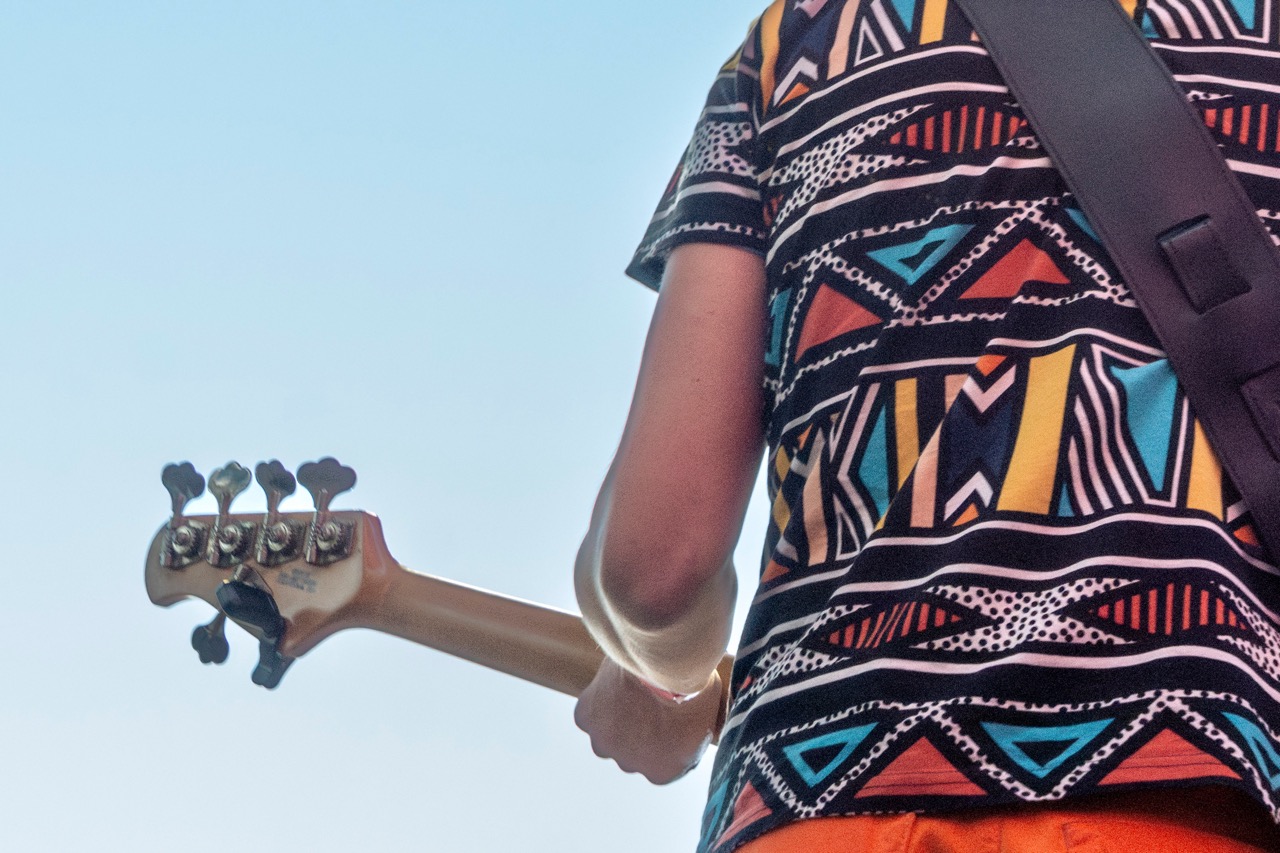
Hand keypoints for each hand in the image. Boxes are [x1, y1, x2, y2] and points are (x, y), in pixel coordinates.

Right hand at [574, 657, 722, 783]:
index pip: (663, 762)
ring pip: (608, 735)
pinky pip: (590, 713)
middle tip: (651, 701)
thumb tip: (703, 726)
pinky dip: (598, 701)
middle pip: (633, 751)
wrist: (666, 663)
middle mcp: (630, 765)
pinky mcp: (587, 718)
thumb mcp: (708, 718)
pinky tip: (614, 684)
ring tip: (633, 691)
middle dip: (641, 731)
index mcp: (663, 772)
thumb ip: (698, 733)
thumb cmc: (694, 688)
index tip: (672, 716)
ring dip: (616, 720)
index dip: (668, 738)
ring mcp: (606, 743)